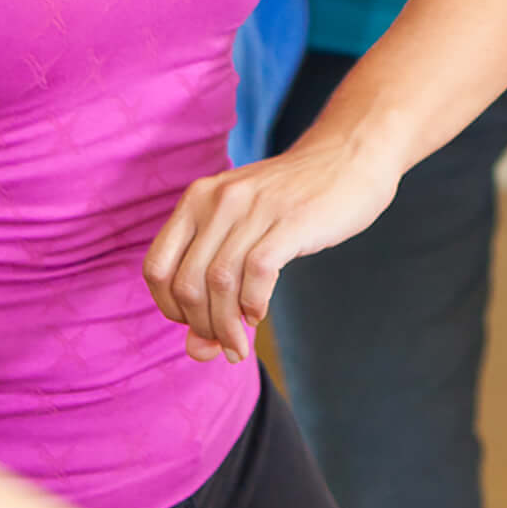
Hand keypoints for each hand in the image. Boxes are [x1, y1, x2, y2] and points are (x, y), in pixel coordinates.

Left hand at [143, 136, 400, 362]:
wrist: (349, 156)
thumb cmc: (294, 201)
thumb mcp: (245, 232)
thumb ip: (214, 285)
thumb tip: (196, 351)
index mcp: (197, 199)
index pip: (157, 268)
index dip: (170, 308)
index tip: (195, 324)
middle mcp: (219, 200)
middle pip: (187, 282)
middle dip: (201, 326)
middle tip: (223, 344)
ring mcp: (254, 208)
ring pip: (219, 282)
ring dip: (226, 326)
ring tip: (239, 345)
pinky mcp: (290, 220)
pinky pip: (257, 273)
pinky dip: (253, 305)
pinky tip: (259, 313)